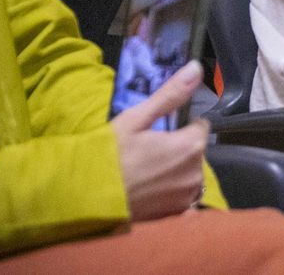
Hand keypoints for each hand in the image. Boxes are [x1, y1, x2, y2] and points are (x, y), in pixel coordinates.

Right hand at [111, 62, 208, 221]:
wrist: (83, 199)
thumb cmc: (108, 155)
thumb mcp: (136, 119)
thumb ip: (171, 95)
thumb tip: (197, 67)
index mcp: (190, 146)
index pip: (200, 127)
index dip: (181, 127)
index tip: (160, 132)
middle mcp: (195, 173)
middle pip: (195, 152)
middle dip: (179, 150)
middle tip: (148, 153)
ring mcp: (186, 197)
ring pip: (190, 175)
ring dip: (176, 172)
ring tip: (146, 173)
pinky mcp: (175, 215)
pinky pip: (184, 200)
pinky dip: (173, 194)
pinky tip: (152, 192)